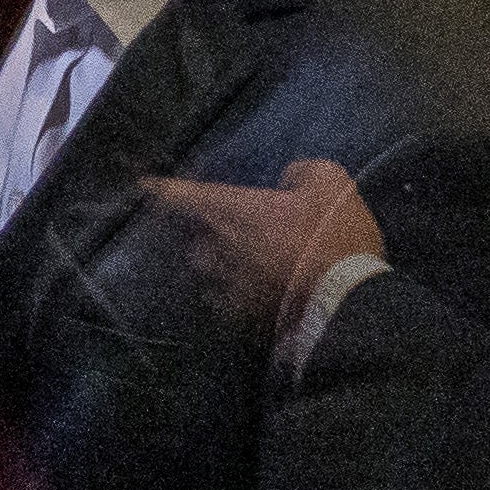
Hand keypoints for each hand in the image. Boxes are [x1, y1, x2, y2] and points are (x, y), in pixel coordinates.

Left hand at [143, 155, 385, 339]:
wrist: (344, 299)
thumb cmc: (333, 235)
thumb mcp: (330, 185)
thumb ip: (303, 173)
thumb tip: (290, 178)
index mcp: (232, 211)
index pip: (181, 195)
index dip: (161, 189)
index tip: (144, 186)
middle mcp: (217, 248)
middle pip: (194, 237)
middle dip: (203, 232)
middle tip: (225, 229)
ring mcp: (225, 284)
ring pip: (208, 270)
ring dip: (218, 263)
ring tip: (240, 262)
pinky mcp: (240, 315)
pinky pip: (226, 299)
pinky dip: (235, 293)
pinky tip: (254, 292)